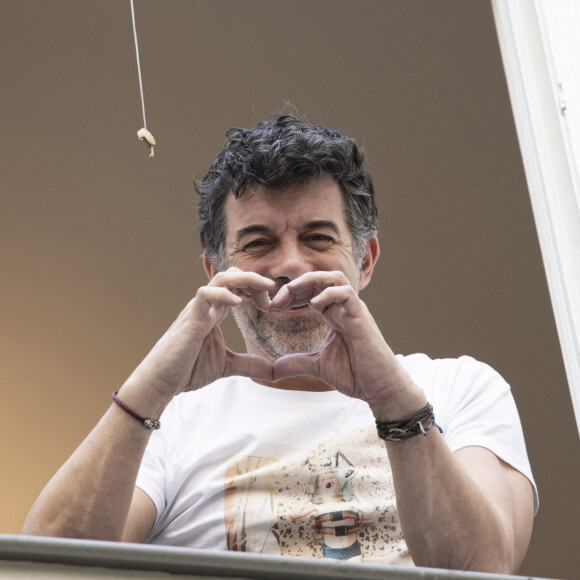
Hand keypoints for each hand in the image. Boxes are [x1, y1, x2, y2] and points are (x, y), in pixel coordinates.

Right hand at [124, 268, 274, 400]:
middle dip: (254, 278)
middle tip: (272, 291)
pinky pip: (204, 295)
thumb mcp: (228, 366)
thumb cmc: (188, 369)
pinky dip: (222, 294)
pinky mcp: (190, 320)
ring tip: (264, 287)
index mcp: (216, 312)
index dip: (257, 290)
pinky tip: (238, 303)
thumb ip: (250, 366)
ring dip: (245, 278)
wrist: (161, 382)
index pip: (239, 286)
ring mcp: (198, 310)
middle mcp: (208, 306)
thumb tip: (274, 372)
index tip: (272, 305)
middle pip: (232, 276)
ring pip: (220, 279)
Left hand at [270, 271, 425, 418]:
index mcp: (334, 315)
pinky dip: (329, 294)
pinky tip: (313, 306)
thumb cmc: (356, 375)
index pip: (311, 291)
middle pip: (320, 279)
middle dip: (295, 285)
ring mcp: (354, 311)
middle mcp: (344, 308)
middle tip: (275, 301)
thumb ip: (295, 363)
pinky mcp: (362, 320)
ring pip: (335, 278)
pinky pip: (347, 294)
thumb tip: (271, 370)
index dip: (290, 295)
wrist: (381, 389)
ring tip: (291, 292)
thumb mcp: (317, 366)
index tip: (272, 307)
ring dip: (310, 281)